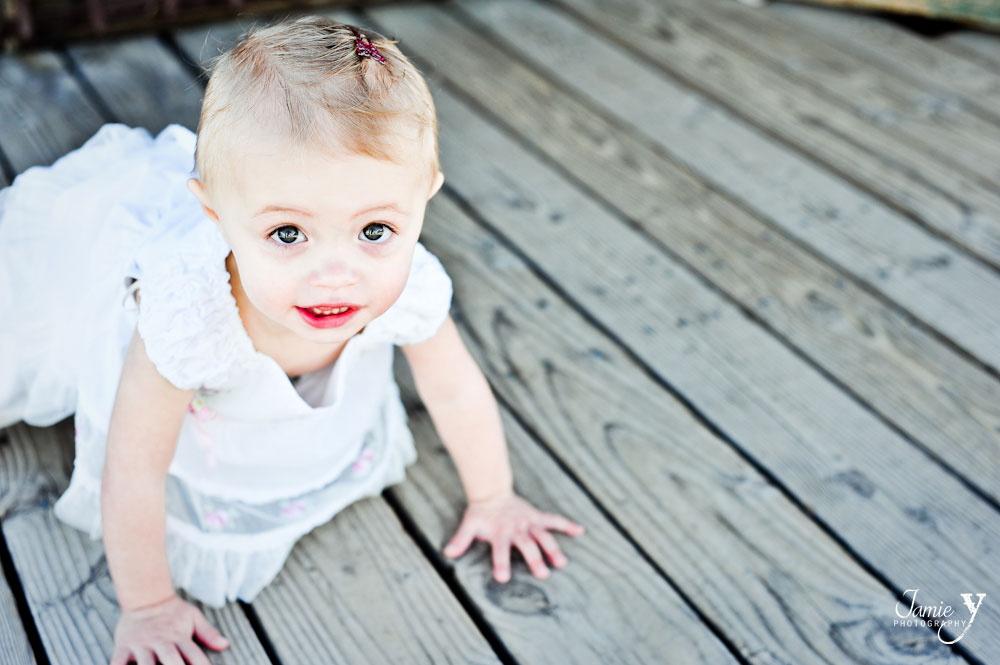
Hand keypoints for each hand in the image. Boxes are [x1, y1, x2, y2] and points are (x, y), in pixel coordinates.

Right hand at [110, 593, 229, 664]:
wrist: (145, 597)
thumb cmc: (173, 612)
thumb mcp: (193, 617)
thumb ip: (208, 633)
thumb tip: (225, 644)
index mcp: (179, 636)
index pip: (193, 654)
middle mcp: (161, 641)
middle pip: (170, 659)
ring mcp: (141, 644)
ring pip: (145, 663)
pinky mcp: (124, 646)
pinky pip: (117, 661)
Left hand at [442, 489, 584, 582]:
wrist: (491, 492)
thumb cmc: (481, 513)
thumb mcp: (469, 524)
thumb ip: (461, 539)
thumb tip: (448, 552)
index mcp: (500, 531)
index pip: (500, 549)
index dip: (501, 563)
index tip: (503, 578)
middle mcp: (517, 527)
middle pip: (527, 544)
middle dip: (535, 559)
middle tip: (543, 574)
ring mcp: (529, 522)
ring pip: (543, 535)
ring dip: (553, 548)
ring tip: (561, 562)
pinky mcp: (537, 517)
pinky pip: (554, 520)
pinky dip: (567, 525)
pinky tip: (580, 531)